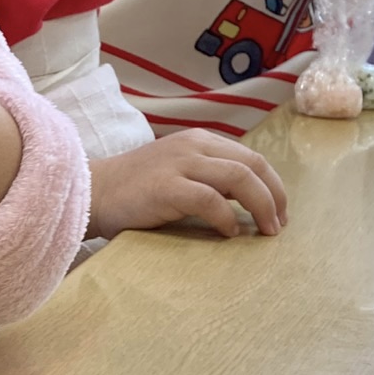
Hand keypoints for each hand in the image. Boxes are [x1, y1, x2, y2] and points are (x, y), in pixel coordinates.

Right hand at [88, 131, 287, 239]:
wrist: (94, 191)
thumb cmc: (135, 190)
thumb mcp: (179, 173)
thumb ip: (210, 180)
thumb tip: (247, 202)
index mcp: (200, 141)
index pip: (251, 158)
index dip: (273, 186)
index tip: (280, 212)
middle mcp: (194, 146)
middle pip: (252, 165)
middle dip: (275, 196)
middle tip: (279, 225)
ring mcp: (180, 164)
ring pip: (239, 178)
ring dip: (261, 206)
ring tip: (265, 231)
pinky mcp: (166, 187)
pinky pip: (210, 200)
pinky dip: (227, 218)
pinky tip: (229, 233)